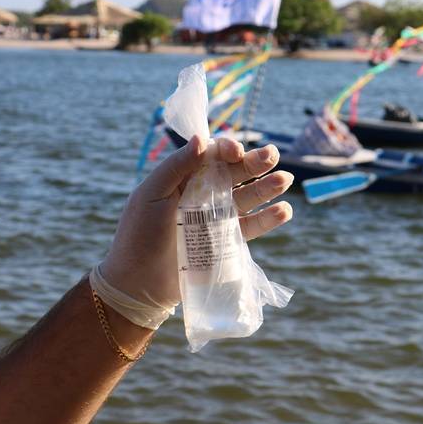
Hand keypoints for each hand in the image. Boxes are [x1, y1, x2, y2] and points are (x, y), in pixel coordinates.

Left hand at [99, 136, 292, 317]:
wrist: (138, 285)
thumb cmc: (138, 235)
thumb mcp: (150, 194)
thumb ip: (176, 166)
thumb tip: (202, 138)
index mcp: (183, 178)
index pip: (211, 155)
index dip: (226, 149)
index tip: (236, 152)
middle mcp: (203, 194)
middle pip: (234, 173)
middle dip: (254, 162)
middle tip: (272, 155)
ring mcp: (216, 218)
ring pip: (247, 197)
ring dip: (267, 187)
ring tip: (284, 179)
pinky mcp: (226, 242)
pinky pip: (251, 226)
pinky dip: (269, 218)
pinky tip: (283, 210)